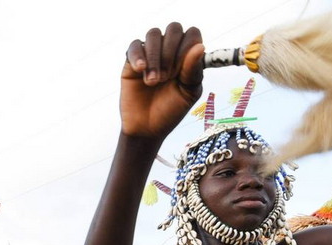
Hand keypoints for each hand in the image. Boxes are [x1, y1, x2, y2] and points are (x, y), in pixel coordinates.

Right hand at [121, 24, 204, 138]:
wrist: (147, 129)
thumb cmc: (170, 111)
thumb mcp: (188, 93)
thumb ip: (194, 70)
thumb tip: (200, 46)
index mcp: (187, 56)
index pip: (192, 34)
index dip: (188, 48)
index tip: (182, 71)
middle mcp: (169, 51)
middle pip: (173, 29)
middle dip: (171, 51)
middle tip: (168, 77)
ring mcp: (150, 54)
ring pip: (153, 34)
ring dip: (155, 56)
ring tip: (153, 81)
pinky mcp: (131, 62)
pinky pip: (135, 46)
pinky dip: (138, 56)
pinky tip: (141, 71)